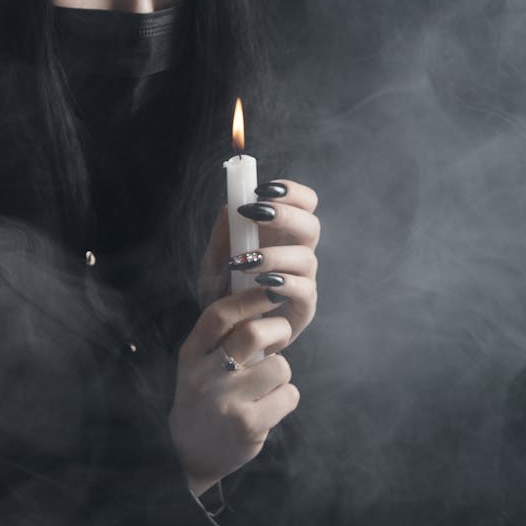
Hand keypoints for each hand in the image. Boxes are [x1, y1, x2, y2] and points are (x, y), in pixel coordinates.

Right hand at [168, 287, 299, 495]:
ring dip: (281, 372)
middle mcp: (204, 376)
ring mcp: (226, 402)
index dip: (250, 298)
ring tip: (265, 385)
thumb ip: (222, 335)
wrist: (191, 452)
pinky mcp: (248, 425)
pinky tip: (267, 407)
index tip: (271, 291)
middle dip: (278, 331)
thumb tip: (261, 293)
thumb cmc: (205, 396)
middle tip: (278, 340)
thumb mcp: (200, 362)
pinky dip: (285, 398)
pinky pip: (288, 395)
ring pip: (279, 367)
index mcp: (191, 354)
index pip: (219, 314)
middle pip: (252, 334)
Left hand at [198, 179, 319, 347]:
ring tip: (242, 262)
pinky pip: (305, 290)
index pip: (304, 203)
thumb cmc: (222, 293)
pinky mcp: (303, 308)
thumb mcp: (213, 261)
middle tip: (255, 215)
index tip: (262, 189)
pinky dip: (283, 283)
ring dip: (273, 254)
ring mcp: (304, 281)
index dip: (291, 191)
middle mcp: (298, 254)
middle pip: (311, 225)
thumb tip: (231, 205)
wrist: (222, 336)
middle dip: (285, 215)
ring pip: (306, 257)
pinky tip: (260, 283)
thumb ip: (222, 234)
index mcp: (282, 236)